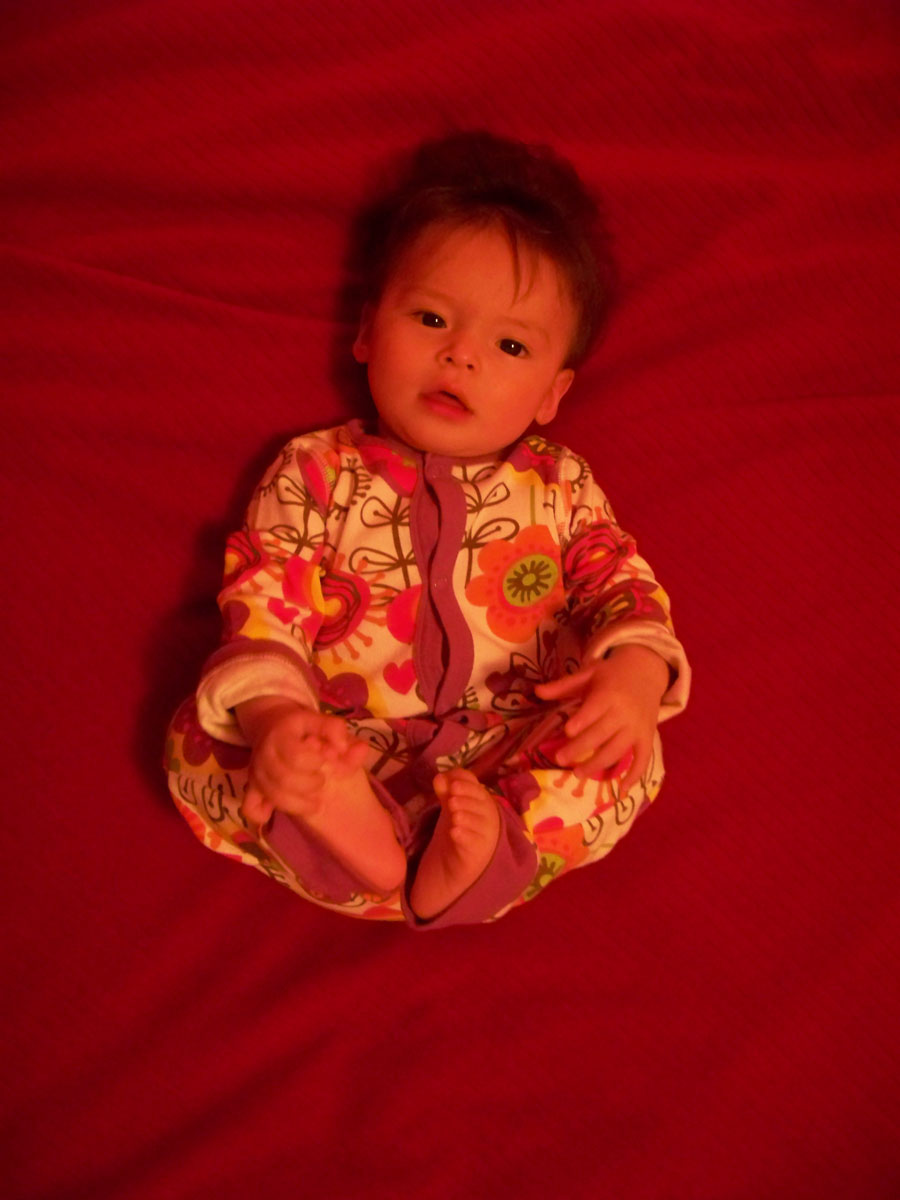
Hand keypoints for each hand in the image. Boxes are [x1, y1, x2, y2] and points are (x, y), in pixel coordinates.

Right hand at [235, 697, 367, 824]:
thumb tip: (359, 749)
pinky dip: (261, 814)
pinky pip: (250, 806)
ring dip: (297, 804)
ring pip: (272, 796)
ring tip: (315, 802)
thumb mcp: (320, 720)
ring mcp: (256, 772)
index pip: (297, 756)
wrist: (270, 724)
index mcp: (282, 735)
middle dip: (309, 785)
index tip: (324, 760)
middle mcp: (265, 754)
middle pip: (284, 779)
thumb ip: (338, 732)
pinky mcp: (251, 786)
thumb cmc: (301, 727)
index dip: (314, 763)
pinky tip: (274, 813)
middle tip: (321, 781)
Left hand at [535, 645, 668, 790]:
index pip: (595, 709)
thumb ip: (564, 685)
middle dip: (581, 748)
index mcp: (609, 694)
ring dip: (598, 764)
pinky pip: (643, 759)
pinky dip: (634, 776)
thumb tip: (536, 691)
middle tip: (560, 759)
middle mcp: (625, 713)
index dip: (583, 721)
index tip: (568, 731)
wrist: (646, 671)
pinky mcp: (647, 738)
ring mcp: (637, 728)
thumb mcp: (589, 673)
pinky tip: (621, 790)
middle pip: (602, 734)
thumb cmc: (612, 674)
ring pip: (618, 750)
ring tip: (578, 773)